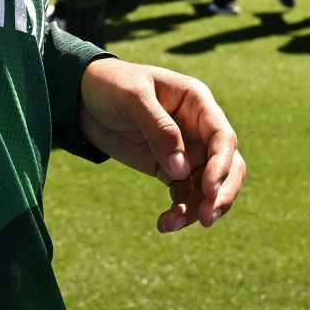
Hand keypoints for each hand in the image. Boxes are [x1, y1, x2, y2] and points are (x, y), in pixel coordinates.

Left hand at [77, 57, 246, 232]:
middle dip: (222, 193)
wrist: (82, 97)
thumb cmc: (111, 85)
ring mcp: (186, 151)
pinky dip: (180, 212)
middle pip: (227, 165)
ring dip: (197, 209)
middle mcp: (198, 128)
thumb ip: (158, 129)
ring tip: (171, 224)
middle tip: (207, 219)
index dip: (221, 164)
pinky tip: (164, 224)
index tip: (208, 189)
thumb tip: (182, 170)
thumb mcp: (133, 98)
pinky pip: (185, 195)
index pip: (222, 137)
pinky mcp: (169, 169)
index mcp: (197, 102)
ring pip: (208, 187)